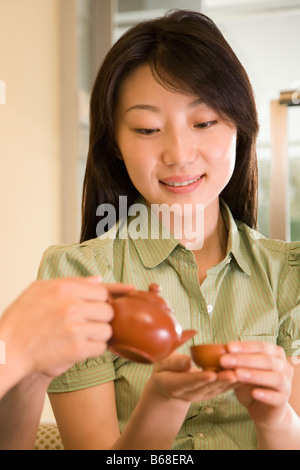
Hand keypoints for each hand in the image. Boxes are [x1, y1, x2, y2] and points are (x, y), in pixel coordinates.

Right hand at [0, 278, 134, 378]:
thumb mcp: (39, 289)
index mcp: (64, 288)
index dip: (104, 300)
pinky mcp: (77, 350)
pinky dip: (96, 349)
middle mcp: (72, 306)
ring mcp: (76, 328)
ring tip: (86, 336)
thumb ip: (72, 282)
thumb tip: (98, 280)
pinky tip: (83, 347)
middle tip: (92, 323)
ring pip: (108, 330)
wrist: (8, 350)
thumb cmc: (21, 320)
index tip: (110, 304)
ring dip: (101, 334)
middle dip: (103, 318)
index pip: (102, 291)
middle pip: (108, 310)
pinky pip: (101, 348)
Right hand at [148, 353, 237, 402]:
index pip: (189, 382)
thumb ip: (175, 362)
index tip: (211, 374)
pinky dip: (234, 382)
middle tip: (233, 373)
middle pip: (207, 386)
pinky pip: (223, 388)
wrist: (166, 387)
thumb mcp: (162, 363)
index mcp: (175, 385)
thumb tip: (188, 361)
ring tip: (242, 372)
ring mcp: (201, 395)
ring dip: (231, 382)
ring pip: (218, 388)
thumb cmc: (163, 369)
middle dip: (221, 380)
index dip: (200, 378)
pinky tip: (244, 373)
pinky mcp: (210, 393)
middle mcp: (189, 393)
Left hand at [220, 341, 293, 427]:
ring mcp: (286, 384)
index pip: (261, 347)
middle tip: (224, 360)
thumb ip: (235, 360)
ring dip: (255, 374)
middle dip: (244, 360)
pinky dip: (265, 394)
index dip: (245, 347)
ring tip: (237, 374)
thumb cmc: (252, 383)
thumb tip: (218, 349)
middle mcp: (284, 367)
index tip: (228, 347)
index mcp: (275, 354)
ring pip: (274, 377)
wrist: (262, 408)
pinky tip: (254, 393)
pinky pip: (277, 397)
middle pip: (266, 360)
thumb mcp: (243, 369)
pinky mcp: (283, 401)